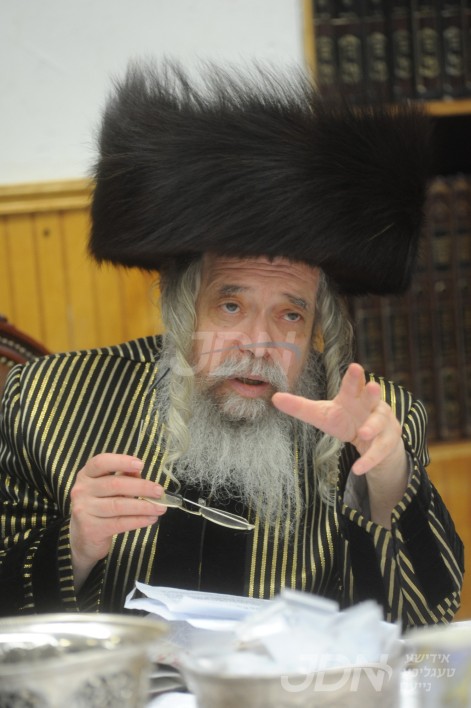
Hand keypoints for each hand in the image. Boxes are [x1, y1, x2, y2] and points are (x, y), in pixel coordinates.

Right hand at [69, 454, 165, 590]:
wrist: (83, 538)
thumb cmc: (100, 506)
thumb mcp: (108, 489)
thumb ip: (122, 477)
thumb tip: (138, 471)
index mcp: (86, 475)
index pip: (101, 462)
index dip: (121, 461)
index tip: (141, 465)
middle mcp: (81, 490)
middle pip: (115, 484)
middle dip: (141, 487)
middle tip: (159, 492)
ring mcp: (84, 510)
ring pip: (119, 505)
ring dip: (144, 506)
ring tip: (160, 508)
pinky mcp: (91, 529)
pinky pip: (119, 523)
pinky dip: (138, 520)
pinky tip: (150, 519)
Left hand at [272, 363, 407, 525]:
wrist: (371, 440)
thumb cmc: (344, 420)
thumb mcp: (321, 415)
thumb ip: (300, 407)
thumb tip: (274, 398)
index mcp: (353, 397)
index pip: (353, 384)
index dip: (354, 377)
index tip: (355, 367)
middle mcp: (371, 405)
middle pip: (372, 398)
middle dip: (373, 393)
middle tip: (372, 386)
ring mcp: (383, 423)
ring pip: (380, 423)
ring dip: (372, 427)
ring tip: (362, 433)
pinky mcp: (388, 442)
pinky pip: (380, 450)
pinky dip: (369, 460)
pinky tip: (358, 469)